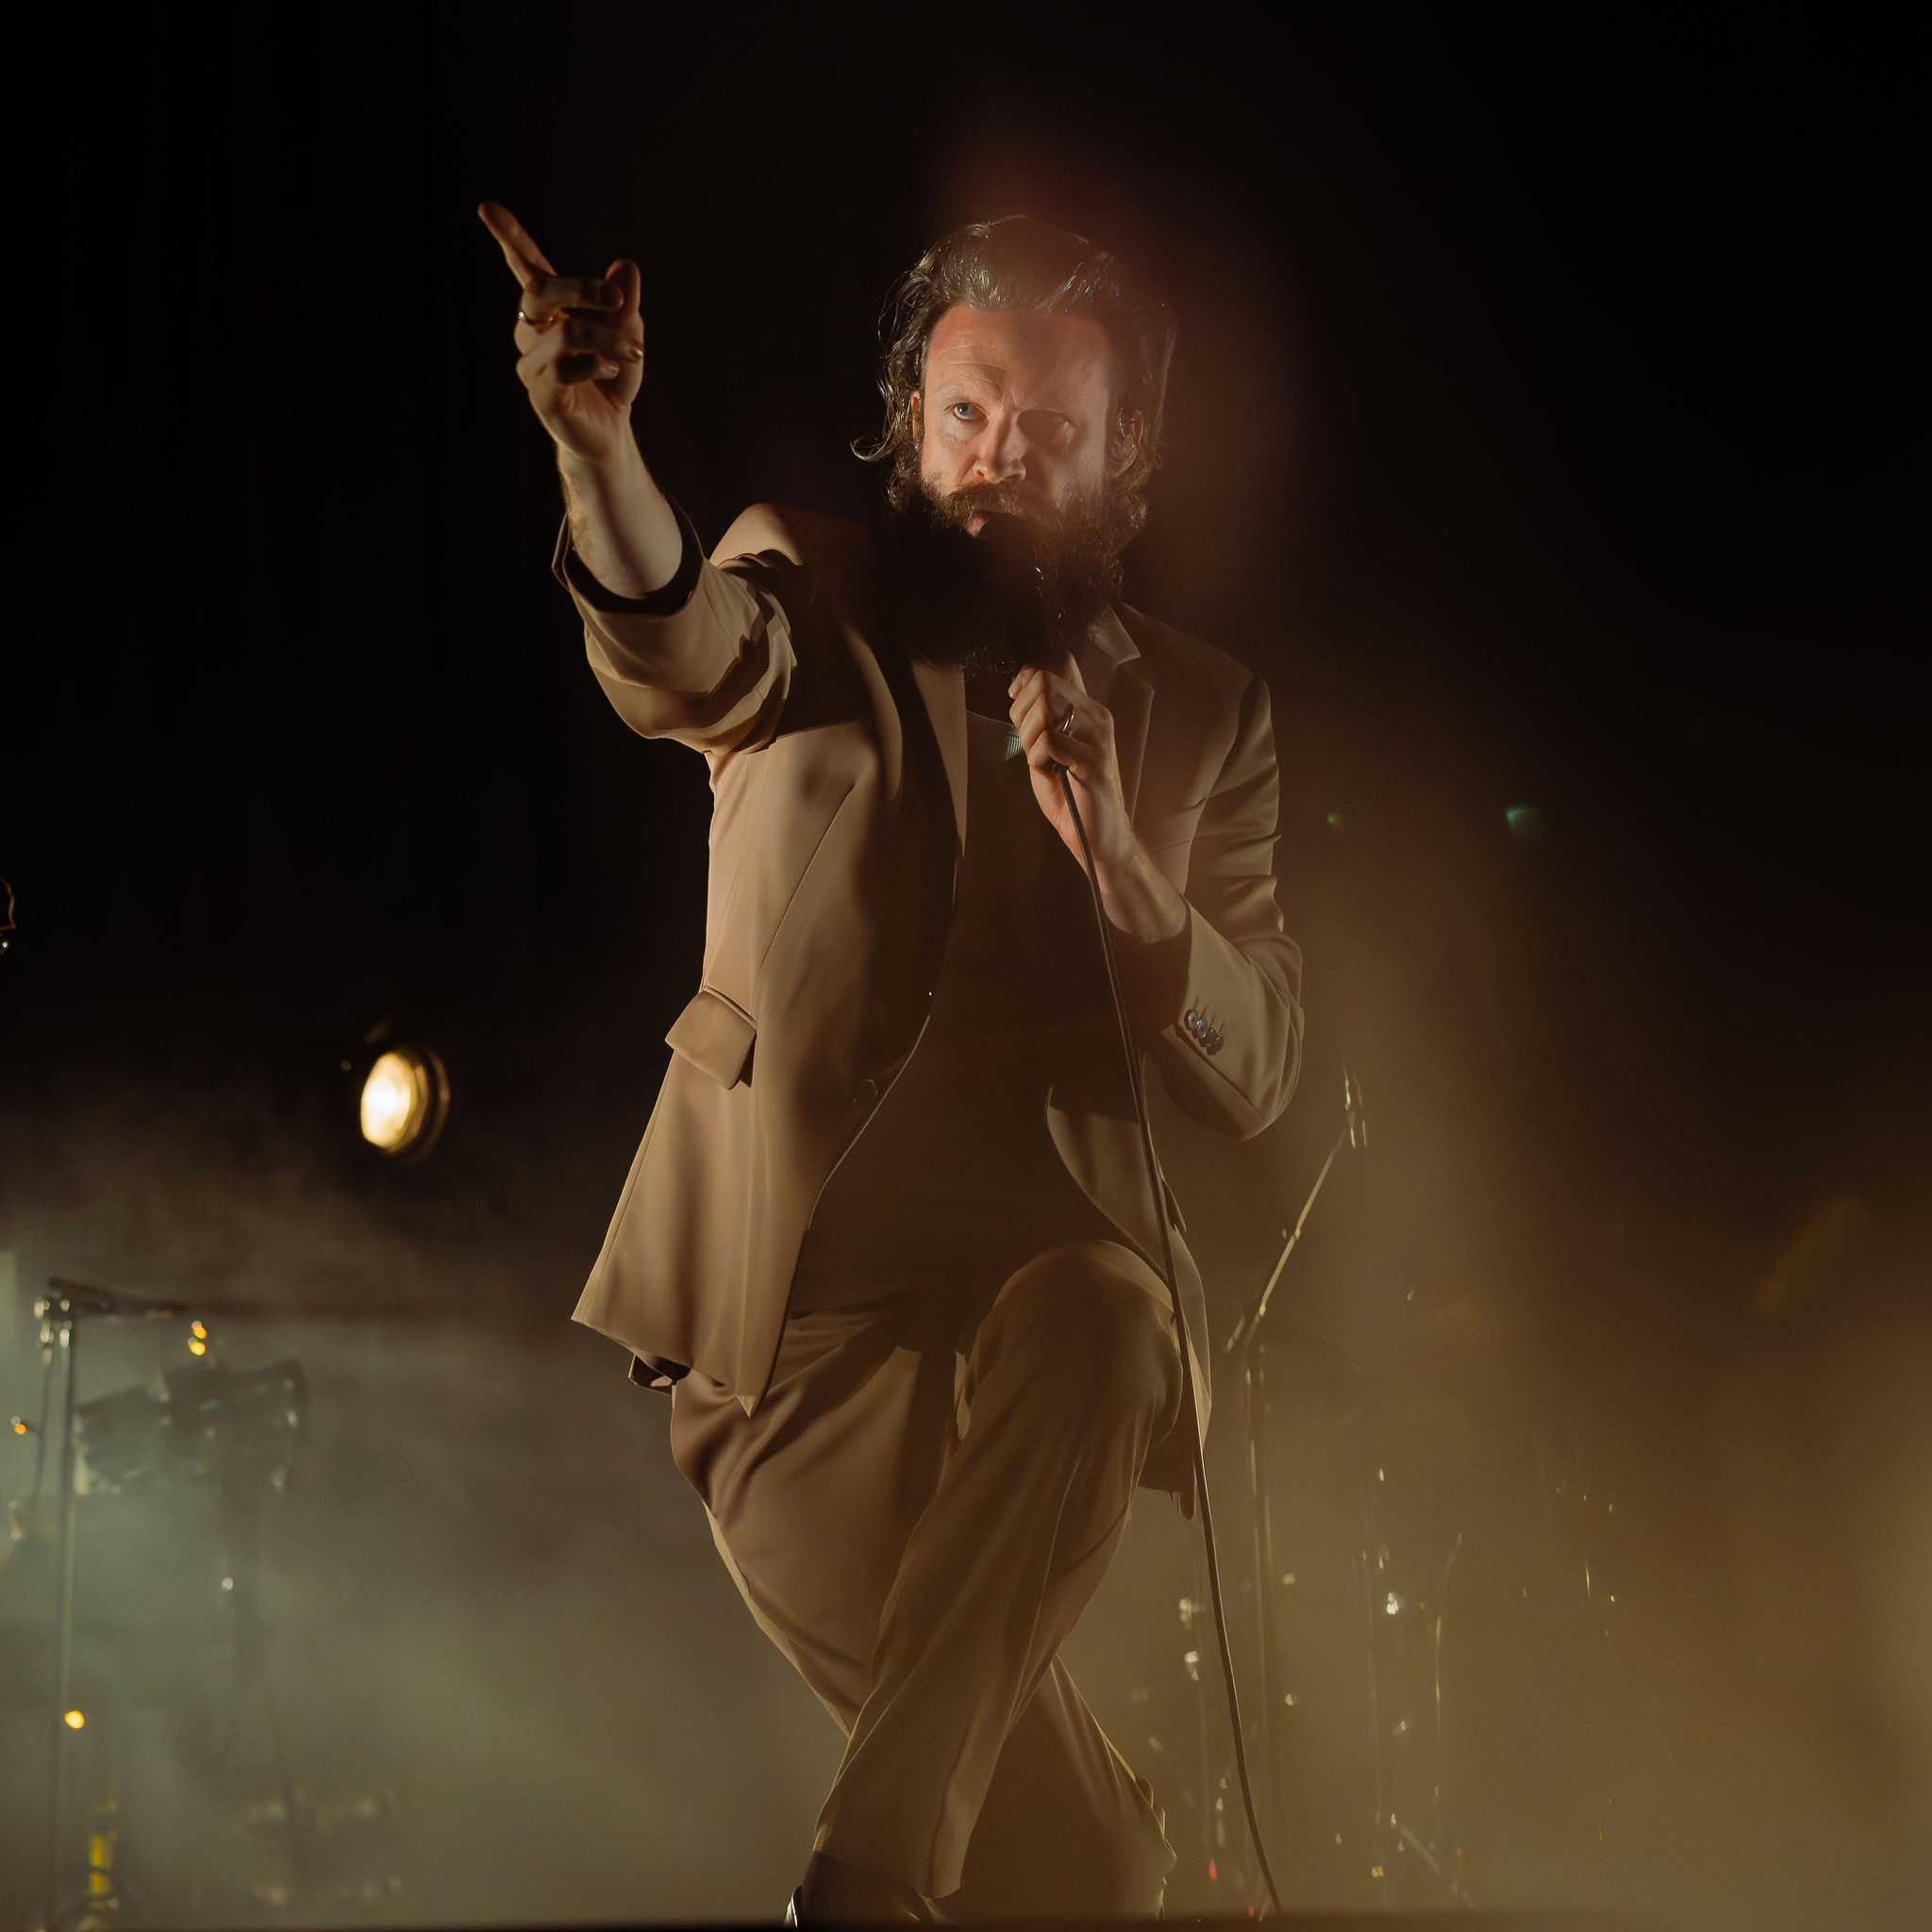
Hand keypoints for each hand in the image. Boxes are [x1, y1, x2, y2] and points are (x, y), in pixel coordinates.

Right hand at [478, 201, 642, 467]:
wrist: (609, 432)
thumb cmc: (612, 377)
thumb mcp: (627, 333)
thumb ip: (624, 302)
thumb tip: (625, 265)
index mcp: (549, 310)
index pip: (525, 268)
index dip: (508, 238)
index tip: (486, 207)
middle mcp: (531, 331)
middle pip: (540, 292)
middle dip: (583, 289)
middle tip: (619, 300)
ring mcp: (531, 363)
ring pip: (565, 332)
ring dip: (607, 338)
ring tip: (633, 352)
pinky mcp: (541, 394)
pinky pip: (563, 368)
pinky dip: (594, 364)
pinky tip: (609, 371)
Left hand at [1009, 657, 1186, 942]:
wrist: (1100, 839)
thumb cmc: (1072, 795)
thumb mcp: (1049, 749)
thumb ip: (1039, 720)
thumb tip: (1019, 687)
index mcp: (1088, 709)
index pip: (1056, 665)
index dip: (1027, 677)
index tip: (1016, 701)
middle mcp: (1097, 716)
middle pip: (1044, 682)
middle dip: (1020, 712)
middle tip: (1027, 744)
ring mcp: (1099, 737)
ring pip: (1045, 708)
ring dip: (1029, 737)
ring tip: (1041, 761)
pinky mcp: (1094, 761)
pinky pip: (1048, 741)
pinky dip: (1037, 759)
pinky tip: (1050, 774)